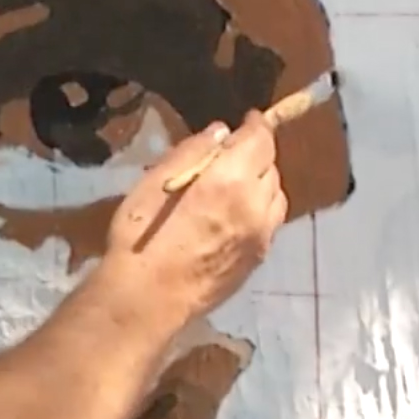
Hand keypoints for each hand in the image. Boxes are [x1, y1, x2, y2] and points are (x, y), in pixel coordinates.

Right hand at [93, 111, 288, 328]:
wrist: (147, 300)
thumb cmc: (142, 237)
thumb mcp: (155, 182)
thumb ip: (193, 151)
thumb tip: (222, 133)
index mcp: (231, 180)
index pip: (261, 140)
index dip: (256, 126)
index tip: (248, 119)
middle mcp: (257, 206)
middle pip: (271, 167)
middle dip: (256, 154)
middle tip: (232, 153)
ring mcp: (262, 236)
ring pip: (276, 196)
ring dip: (261, 183)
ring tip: (236, 183)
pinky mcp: (258, 259)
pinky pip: (269, 222)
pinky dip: (259, 208)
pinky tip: (234, 214)